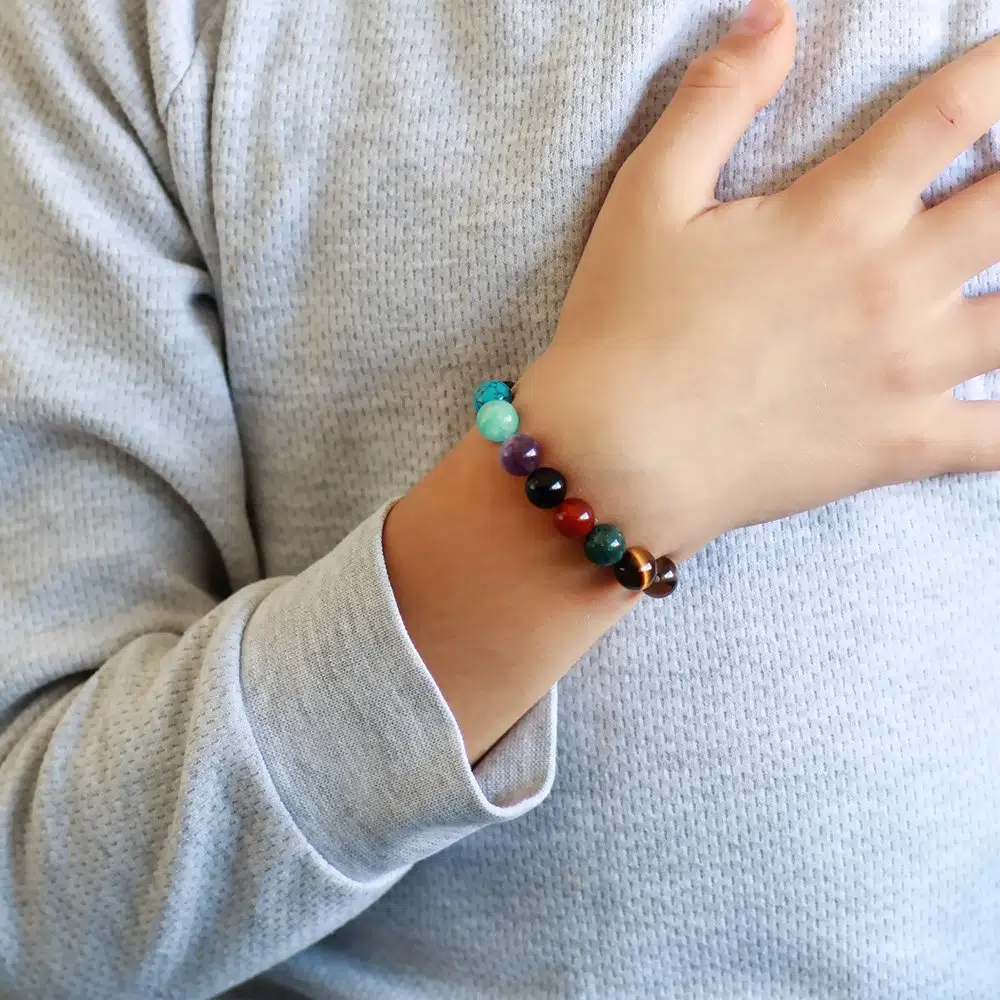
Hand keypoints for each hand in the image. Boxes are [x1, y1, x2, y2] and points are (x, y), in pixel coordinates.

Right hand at [514, 0, 999, 560]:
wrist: (614, 463)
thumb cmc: (622, 331)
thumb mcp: (646, 199)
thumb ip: (716, 99)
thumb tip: (775, 15)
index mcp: (837, 216)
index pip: (956, 109)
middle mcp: (892, 286)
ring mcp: (906, 372)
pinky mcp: (896, 446)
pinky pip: (997, 441)